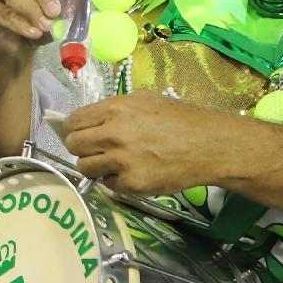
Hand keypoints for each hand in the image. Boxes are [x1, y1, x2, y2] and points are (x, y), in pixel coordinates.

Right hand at [0, 0, 67, 56]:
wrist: (15, 46)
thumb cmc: (37, 22)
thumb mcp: (53, 12)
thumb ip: (62, 5)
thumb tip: (71, 5)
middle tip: (55, 11)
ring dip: (31, 8)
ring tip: (46, 26)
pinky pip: (2, 12)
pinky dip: (20, 23)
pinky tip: (34, 33)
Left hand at [60, 92, 235, 195]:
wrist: (208, 145)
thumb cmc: (180, 118)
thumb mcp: (145, 99)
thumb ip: (114, 108)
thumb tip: (91, 118)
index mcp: (114, 109)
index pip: (73, 121)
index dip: (75, 128)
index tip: (82, 133)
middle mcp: (113, 134)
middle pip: (73, 145)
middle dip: (81, 147)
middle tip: (96, 149)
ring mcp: (120, 161)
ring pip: (84, 167)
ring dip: (94, 166)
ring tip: (111, 163)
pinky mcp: (131, 183)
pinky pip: (107, 184)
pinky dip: (114, 180)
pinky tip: (130, 173)